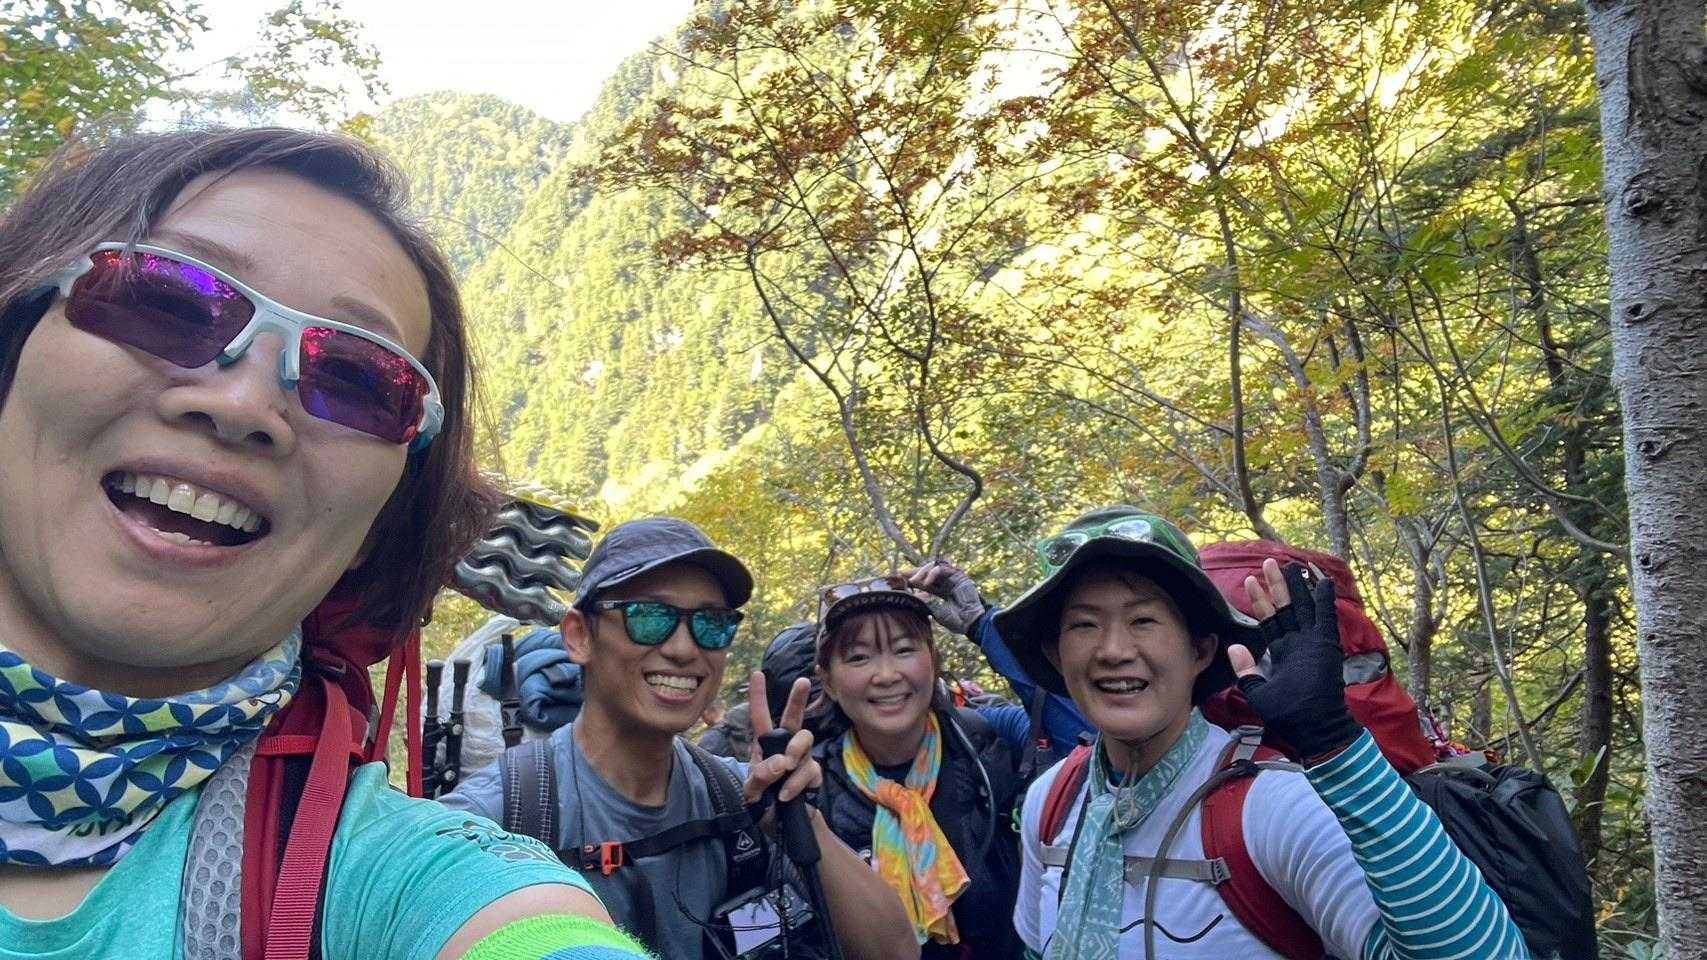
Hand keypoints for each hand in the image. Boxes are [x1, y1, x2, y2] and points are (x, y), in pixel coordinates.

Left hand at [742, 670, 820, 806]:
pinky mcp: (813, 774)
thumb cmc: (763, 803)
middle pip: (794, 718)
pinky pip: (810, 770)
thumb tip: (780, 762)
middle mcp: (785, 747)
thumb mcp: (751, 793)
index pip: (761, 718)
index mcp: (764, 746)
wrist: (782, 826)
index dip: (759, 696)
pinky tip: (787, 796)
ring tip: (785, 770)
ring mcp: (801, 759)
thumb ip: (760, 778)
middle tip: (802, 682)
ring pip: (804, 742)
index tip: (758, 674)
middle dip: (797, 699)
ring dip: (794, 753)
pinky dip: (797, 783)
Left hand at [906, 560, 986, 634]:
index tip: (901, 577)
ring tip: (914, 581)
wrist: (970, 623)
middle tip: (904, 575)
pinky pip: (942, 568)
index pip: (925, 582)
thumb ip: (925, 601)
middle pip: (929, 572)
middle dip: (915, 572)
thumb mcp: (935, 610)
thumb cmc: (955, 620)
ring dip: (922, 572)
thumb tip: (911, 596)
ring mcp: (953, 578)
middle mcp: (947, 582)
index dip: (914, 578)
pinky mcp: (959, 576)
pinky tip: (926, 583)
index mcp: (942, 591)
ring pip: (934, 567)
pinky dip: (932, 573)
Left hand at [1227, 560, 1361, 760]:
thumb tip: (1233, 647)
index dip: (1259, 600)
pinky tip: (1323, 581)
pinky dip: (1325, 599)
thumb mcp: (1258, 691)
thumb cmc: (1288, 714)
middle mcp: (1297, 642)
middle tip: (1268, 562)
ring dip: (1298, 586)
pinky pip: (1326, 617)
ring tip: (1291, 564)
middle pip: (1285, 606)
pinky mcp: (1326, 644)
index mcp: (1281, 651)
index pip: (1268, 619)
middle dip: (1277, 585)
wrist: (1312, 726)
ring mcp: (1312, 641)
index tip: (1249, 581)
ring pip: (1303, 606)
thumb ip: (1246, 670)